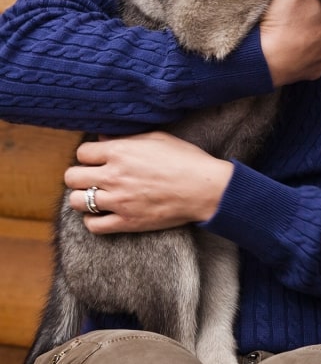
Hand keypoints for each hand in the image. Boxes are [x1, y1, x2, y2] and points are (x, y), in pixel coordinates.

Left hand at [65, 133, 233, 233]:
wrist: (206, 188)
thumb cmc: (186, 160)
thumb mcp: (158, 138)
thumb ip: (127, 138)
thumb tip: (104, 138)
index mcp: (120, 152)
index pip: (82, 153)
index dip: (89, 156)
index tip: (99, 160)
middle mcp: (113, 176)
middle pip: (72, 177)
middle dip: (81, 176)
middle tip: (94, 178)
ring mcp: (118, 201)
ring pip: (76, 202)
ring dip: (84, 198)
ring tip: (98, 196)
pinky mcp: (126, 222)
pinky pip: (93, 226)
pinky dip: (94, 220)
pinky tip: (105, 214)